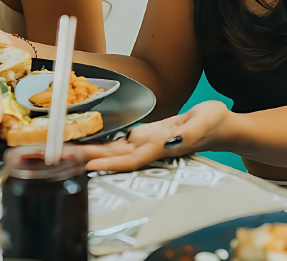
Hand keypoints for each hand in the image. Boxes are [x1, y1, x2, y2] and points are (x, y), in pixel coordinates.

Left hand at [80, 100, 231, 171]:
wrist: (221, 126)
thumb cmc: (216, 123)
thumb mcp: (206, 121)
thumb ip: (189, 132)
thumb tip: (170, 140)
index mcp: (164, 146)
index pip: (132, 158)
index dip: (111, 163)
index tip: (88, 165)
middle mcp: (151, 147)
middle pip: (117, 156)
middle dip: (91, 158)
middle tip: (65, 158)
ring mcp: (148, 142)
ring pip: (116, 150)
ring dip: (93, 152)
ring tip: (68, 152)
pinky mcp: (147, 135)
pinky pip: (121, 143)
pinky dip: (104, 144)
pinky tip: (87, 144)